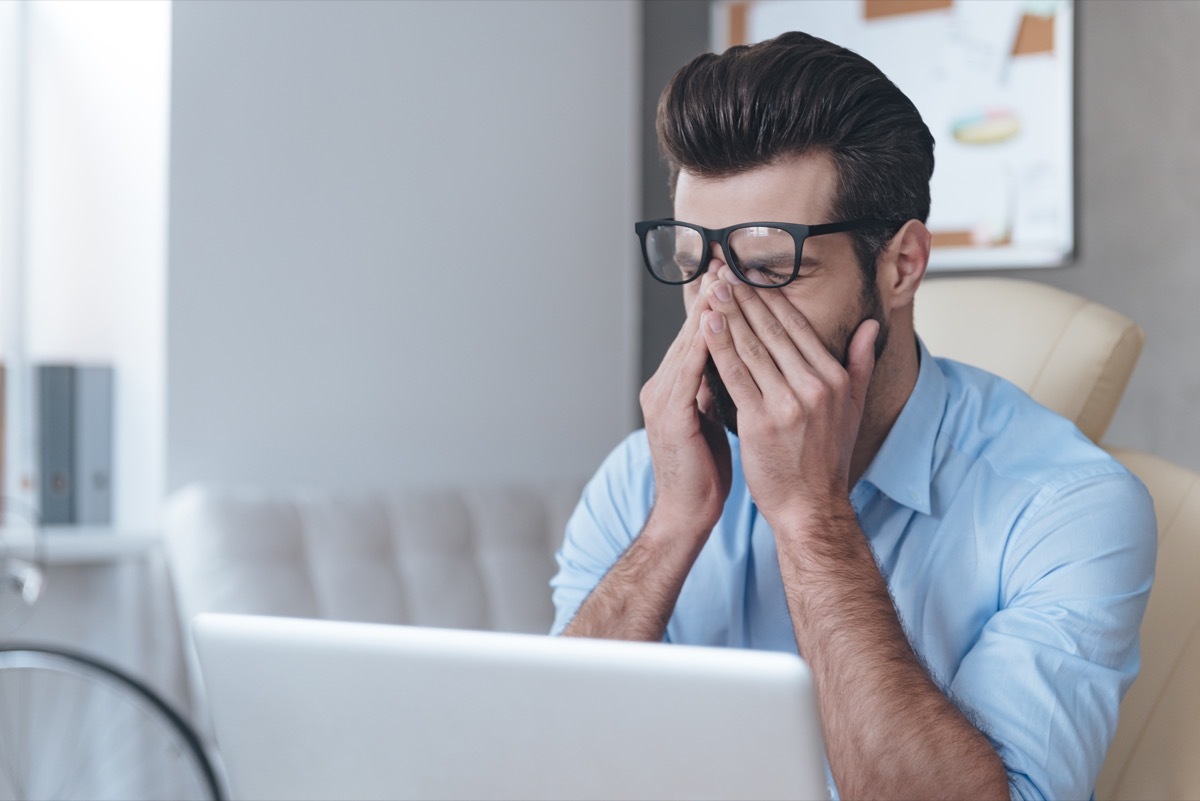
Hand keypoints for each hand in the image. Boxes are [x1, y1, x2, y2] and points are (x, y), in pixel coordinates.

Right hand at [639, 274, 732, 534]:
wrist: (686, 513)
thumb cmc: (704, 471)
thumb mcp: (713, 420)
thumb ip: (718, 388)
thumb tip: (737, 363)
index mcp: (675, 386)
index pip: (698, 336)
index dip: (715, 304)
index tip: (732, 273)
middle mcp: (663, 385)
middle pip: (691, 331)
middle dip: (710, 295)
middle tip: (725, 259)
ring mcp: (662, 398)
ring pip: (689, 344)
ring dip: (707, 310)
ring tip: (723, 278)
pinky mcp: (669, 413)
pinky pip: (689, 370)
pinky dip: (703, 343)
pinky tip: (717, 323)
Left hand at [701, 269, 877, 524]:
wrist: (811, 508)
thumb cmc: (825, 461)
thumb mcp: (853, 409)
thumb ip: (859, 365)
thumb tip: (869, 327)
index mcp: (834, 379)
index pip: (798, 328)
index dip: (771, 298)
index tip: (751, 274)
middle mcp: (814, 387)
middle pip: (773, 331)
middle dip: (746, 297)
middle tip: (724, 269)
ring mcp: (788, 404)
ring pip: (753, 348)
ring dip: (730, 314)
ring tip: (712, 288)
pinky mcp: (762, 422)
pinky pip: (736, 376)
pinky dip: (720, 347)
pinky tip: (707, 325)